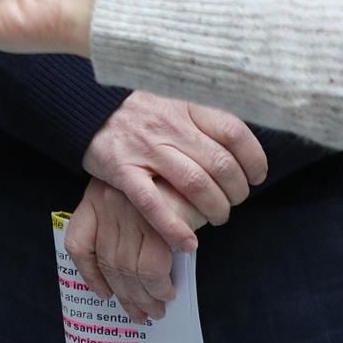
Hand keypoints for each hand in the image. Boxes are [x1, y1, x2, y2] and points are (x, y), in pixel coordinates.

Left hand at [65, 178, 205, 322]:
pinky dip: (159, 286)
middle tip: (140, 313)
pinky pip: (150, 267)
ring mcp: (127, 211)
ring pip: (127, 268)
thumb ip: (130, 226)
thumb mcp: (140, 195)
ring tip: (156, 309)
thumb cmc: (174, 180)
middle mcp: (106, 203)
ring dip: (143, 296)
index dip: (89, 274)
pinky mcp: (154, 221)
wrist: (201, 156)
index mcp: (96, 196)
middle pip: (107, 261)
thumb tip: (133, 274)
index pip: (79, 242)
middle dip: (124, 294)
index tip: (103, 293)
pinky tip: (167, 291)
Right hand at [84, 91, 267, 249]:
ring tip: (216, 217)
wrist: (86, 104)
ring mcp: (144, 148)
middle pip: (220, 164)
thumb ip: (204, 118)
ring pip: (194, 184)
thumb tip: (243, 149)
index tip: (255, 175)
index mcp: (185, 105)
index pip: (234, 133)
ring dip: (215, 209)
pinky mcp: (121, 169)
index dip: (254, 159)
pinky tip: (188, 242)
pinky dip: (174, 226)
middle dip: (236, 192)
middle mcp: (168, 125)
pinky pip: (152, 203)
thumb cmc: (141, 109)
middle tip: (234, 201)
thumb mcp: (175, 100)